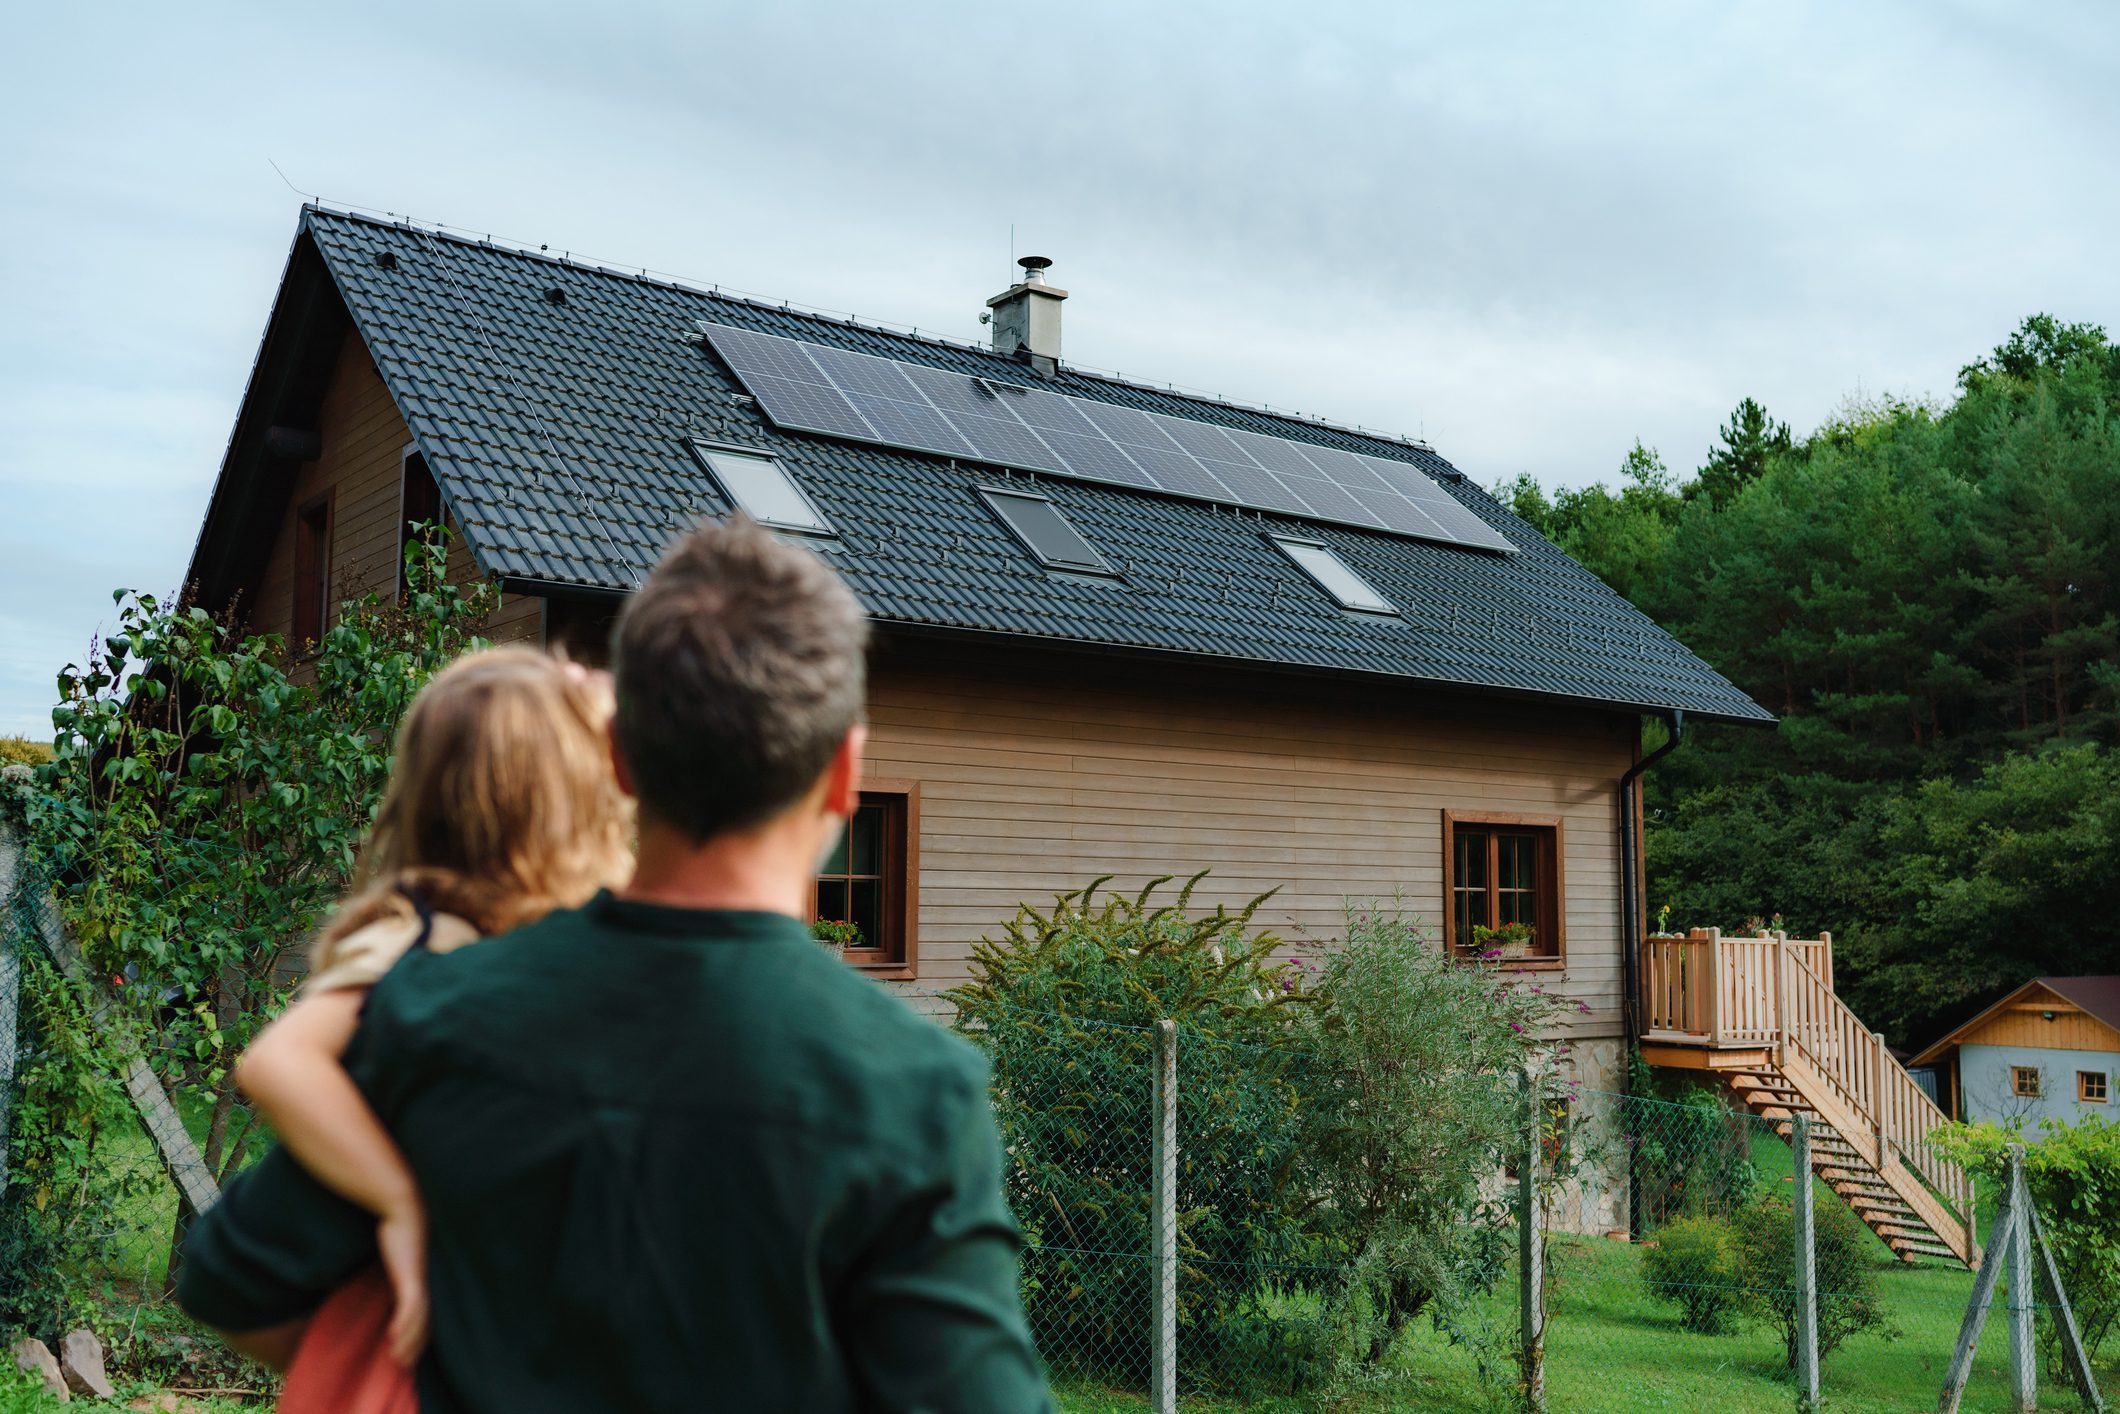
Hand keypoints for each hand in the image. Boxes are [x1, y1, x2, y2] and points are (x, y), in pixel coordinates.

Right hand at [376, 1204, 430, 1366]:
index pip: (426, 1313)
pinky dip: (404, 1324)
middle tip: (406, 1365)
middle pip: (427, 1321)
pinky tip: (394, 1337)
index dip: (420, 1335)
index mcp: (422, 1278)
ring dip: (410, 1341)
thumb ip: (395, 1264)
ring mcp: (419, 1278)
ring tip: (399, 1359)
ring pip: (420, 1319)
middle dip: (417, 1345)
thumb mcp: (397, 1252)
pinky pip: (410, 1305)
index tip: (411, 1352)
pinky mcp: (410, 1274)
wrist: (403, 1204)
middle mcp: (425, 1280)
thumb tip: (387, 1271)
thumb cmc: (399, 1225)